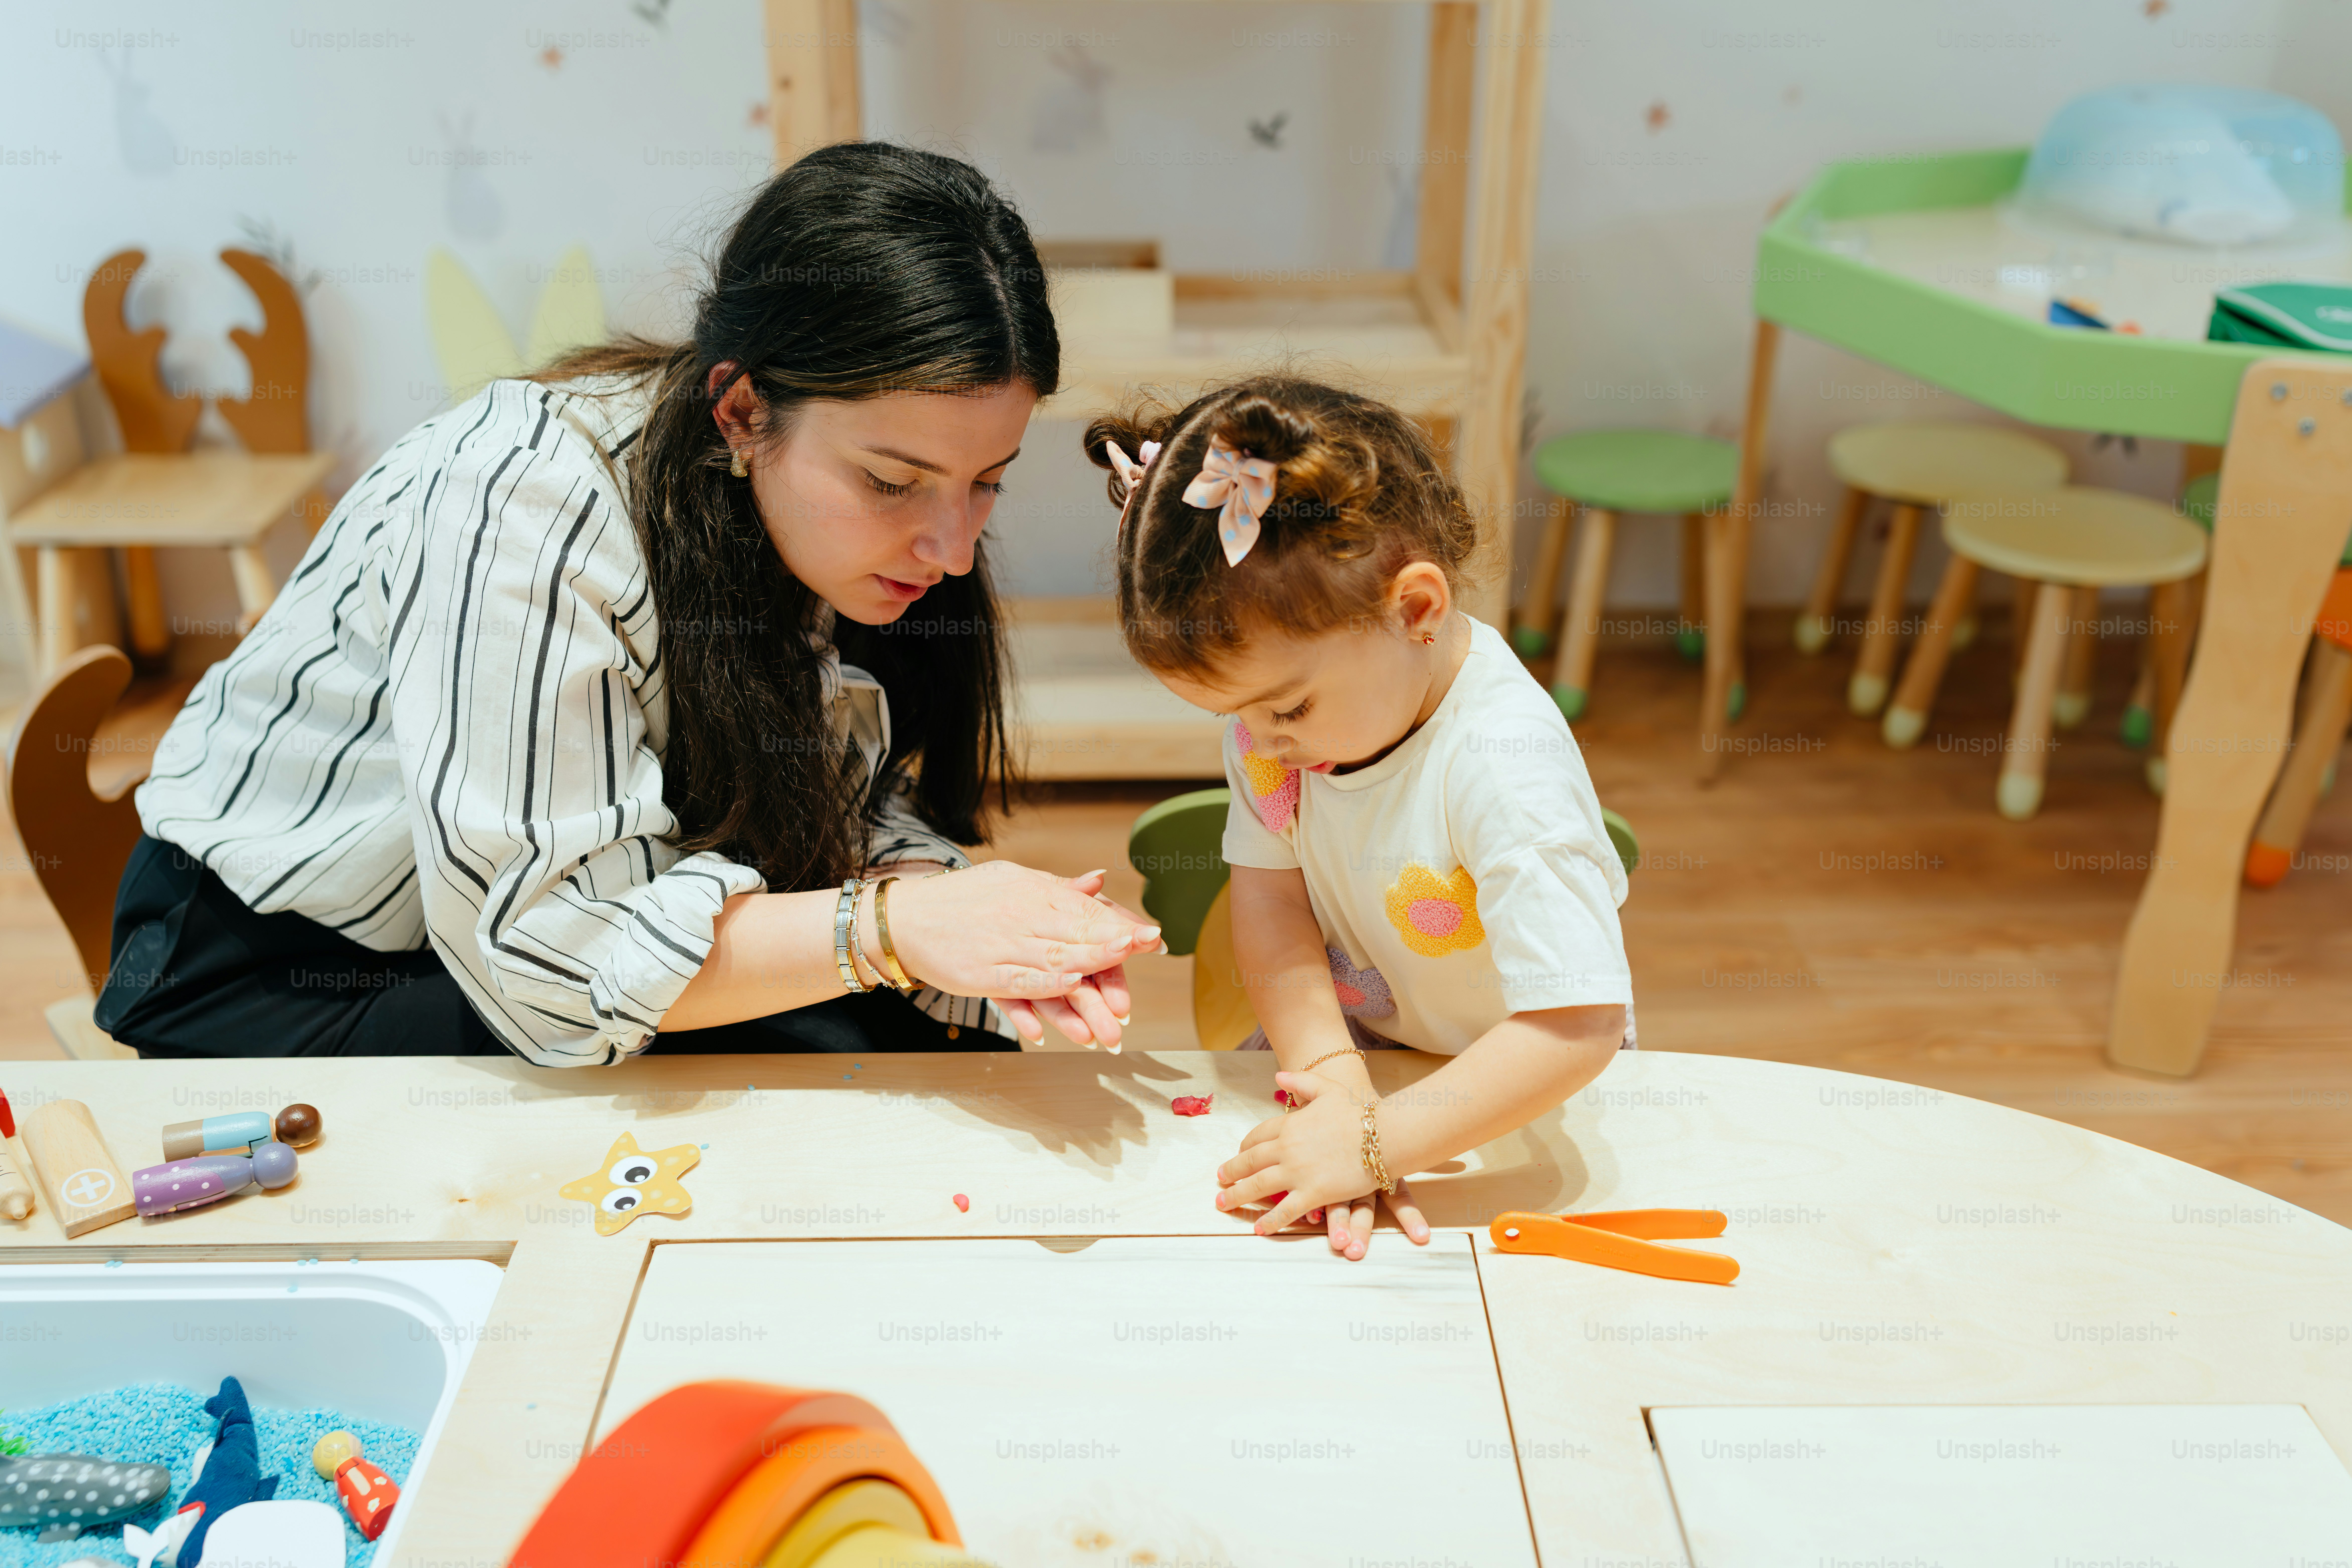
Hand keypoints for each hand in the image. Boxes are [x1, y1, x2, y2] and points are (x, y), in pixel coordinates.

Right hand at [884, 863, 1160, 1048]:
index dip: (1118, 921)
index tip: (1151, 933)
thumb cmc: (966, 901)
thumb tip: (1100, 881)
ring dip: (1089, 965)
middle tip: (1147, 946)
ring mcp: (1000, 944)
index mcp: (1030, 890)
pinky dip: (1045, 983)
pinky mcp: (982, 973)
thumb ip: (1057, 888)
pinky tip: (1070, 985)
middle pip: (1073, 930)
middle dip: (1114, 941)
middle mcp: (1018, 914)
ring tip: (1120, 971)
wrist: (905, 920)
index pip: (1082, 908)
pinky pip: (1019, 979)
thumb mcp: (1012, 882)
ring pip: (1052, 956)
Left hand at [1213, 1071, 1432, 1256]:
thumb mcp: (1329, 1088)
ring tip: (1223, 1203)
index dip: (1245, 1145)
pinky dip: (1269, 1221)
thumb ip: (1302, 1081)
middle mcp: (1287, 1148)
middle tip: (1219, 1179)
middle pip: (1250, 1161)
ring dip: (1237, 1196)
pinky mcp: (1313, 1193)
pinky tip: (1257, 1229)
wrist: (1385, 1134)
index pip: (1258, 1135)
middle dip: (1231, 1171)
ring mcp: (1298, 1172)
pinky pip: (1285, 1211)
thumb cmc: (1361, 1112)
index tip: (1238, 1152)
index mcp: (1290, 1124)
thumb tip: (1278, 1075)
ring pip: (1258, 1186)